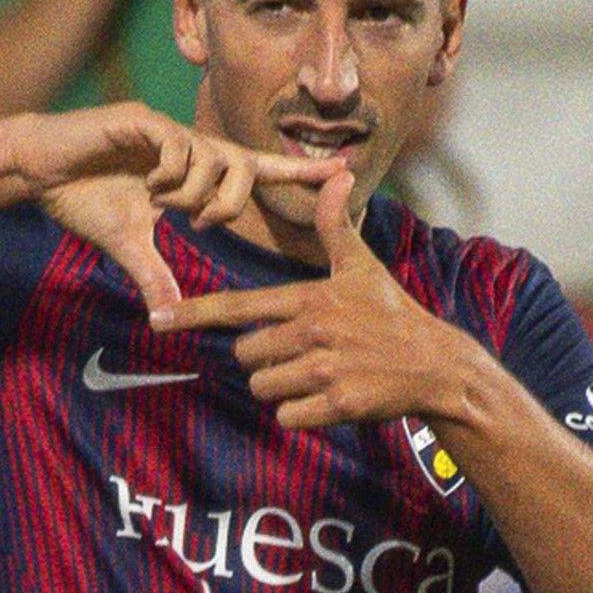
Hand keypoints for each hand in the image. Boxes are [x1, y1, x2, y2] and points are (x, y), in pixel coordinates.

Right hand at [7, 102, 339, 310]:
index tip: (341, 171)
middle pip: (244, 166)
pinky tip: (146, 185)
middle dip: (231, 202)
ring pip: (215, 159)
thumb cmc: (83, 198)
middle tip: (198, 223)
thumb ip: (153, 274)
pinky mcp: (142, 120)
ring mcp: (168, 131)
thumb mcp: (126, 244)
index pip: (257, 169)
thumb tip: (165, 315)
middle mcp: (189, 146)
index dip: (297, 172)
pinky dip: (169, 175)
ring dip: (193, 193)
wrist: (38, 168)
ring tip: (160, 202)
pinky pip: (179, 147)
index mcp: (194, 171)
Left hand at [149, 172, 486, 428]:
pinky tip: (329, 399)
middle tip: (303, 353)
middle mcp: (312, 332)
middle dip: (265, 359)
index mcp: (310, 298)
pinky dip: (302, 414)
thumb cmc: (393, 314)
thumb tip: (336, 175)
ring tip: (319, 375)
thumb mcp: (363, 267)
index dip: (194, 312)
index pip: (239, 306)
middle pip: (246, 355)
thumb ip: (337, 225)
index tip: (158, 318)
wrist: (435, 366)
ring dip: (283, 389)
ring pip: (264, 388)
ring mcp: (324, 369)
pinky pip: (288, 417)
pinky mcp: (337, 404)